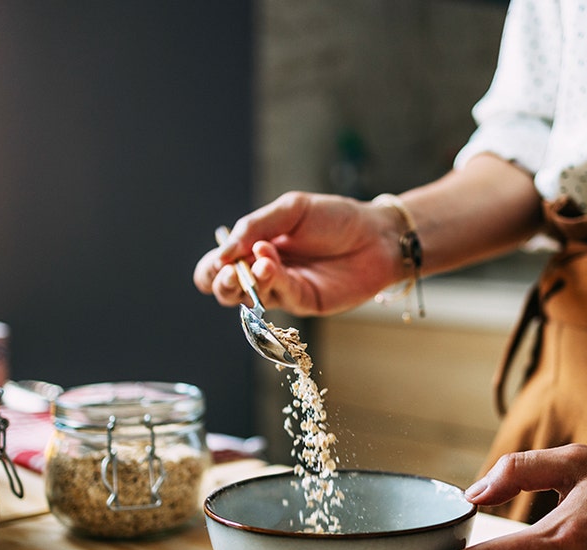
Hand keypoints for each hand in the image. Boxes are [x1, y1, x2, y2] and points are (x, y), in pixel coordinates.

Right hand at [193, 191, 402, 316]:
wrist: (376, 233)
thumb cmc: (335, 218)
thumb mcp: (291, 210)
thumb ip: (255, 226)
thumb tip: (222, 252)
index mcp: (255, 248)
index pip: (218, 266)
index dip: (211, 268)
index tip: (219, 259)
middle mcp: (265, 273)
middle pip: (226, 290)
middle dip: (220, 282)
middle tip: (229, 271)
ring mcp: (284, 290)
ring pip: (249, 299)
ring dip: (246, 282)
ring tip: (259, 263)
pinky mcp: (304, 303)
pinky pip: (279, 297)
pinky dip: (271, 282)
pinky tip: (271, 265)